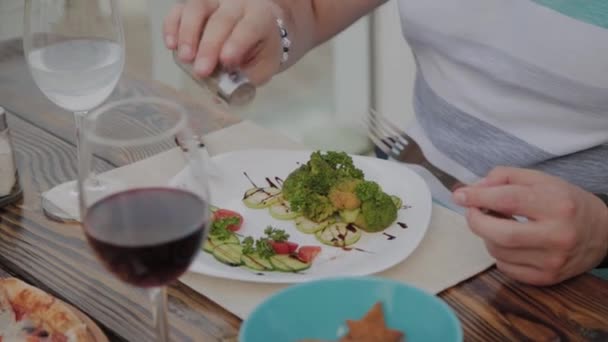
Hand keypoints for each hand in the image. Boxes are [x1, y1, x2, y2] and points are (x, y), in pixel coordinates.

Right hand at [164, 0, 282, 84]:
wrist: (258, 26)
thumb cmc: (260, 48)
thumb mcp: (264, 66)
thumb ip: (246, 78)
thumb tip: (219, 96)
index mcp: (259, 17)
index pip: (249, 27)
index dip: (237, 43)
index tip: (226, 61)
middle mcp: (237, 3)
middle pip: (221, 20)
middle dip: (209, 46)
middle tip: (201, 71)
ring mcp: (215, 1)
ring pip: (198, 8)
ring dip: (188, 34)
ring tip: (184, 58)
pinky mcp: (195, 3)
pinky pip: (179, 9)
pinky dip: (172, 26)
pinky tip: (171, 45)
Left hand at [452, 167, 607, 285]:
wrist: (602, 232)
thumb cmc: (566, 202)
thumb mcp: (540, 179)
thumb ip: (504, 177)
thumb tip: (473, 189)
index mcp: (557, 205)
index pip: (508, 200)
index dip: (478, 197)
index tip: (460, 195)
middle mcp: (557, 236)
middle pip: (500, 233)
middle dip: (476, 221)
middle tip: (472, 211)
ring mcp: (552, 261)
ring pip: (498, 252)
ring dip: (487, 236)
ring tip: (498, 224)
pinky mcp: (546, 278)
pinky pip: (505, 268)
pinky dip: (499, 253)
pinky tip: (510, 242)